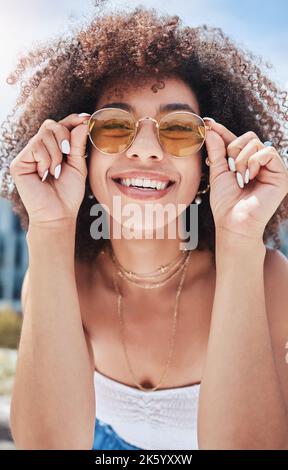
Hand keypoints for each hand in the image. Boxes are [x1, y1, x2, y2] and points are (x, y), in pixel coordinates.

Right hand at [9, 113, 90, 227]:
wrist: (58, 214)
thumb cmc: (69, 193)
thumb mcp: (78, 166)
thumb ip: (78, 144)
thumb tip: (83, 122)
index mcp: (54, 148)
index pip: (61, 125)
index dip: (73, 119)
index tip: (87, 118)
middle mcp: (39, 149)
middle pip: (51, 125)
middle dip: (64, 137)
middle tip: (69, 154)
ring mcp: (28, 155)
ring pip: (44, 135)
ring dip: (56, 154)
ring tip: (56, 172)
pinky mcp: (19, 163)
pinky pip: (36, 146)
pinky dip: (46, 160)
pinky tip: (45, 174)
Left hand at [204, 119, 287, 241]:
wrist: (234, 221)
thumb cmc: (225, 202)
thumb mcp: (218, 172)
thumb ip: (216, 150)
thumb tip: (211, 129)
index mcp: (244, 162)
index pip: (235, 140)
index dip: (222, 131)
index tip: (207, 123)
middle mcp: (259, 163)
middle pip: (248, 136)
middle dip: (233, 149)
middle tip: (230, 168)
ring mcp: (270, 168)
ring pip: (256, 142)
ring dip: (242, 159)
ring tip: (240, 178)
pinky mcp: (280, 174)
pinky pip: (268, 152)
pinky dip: (255, 161)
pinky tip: (250, 176)